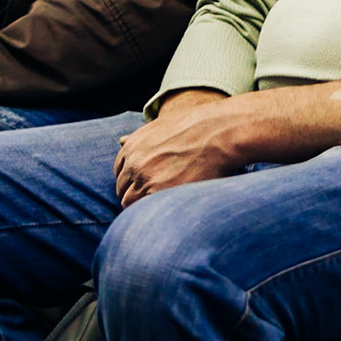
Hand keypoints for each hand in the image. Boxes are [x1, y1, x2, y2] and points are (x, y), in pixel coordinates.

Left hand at [112, 83, 340, 206]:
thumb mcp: (162, 125)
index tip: (147, 184)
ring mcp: (145, 178)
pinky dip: (153, 215)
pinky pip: (146, 212)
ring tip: (163, 208)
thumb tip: (119, 140)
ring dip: (143, 207)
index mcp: (132, 146)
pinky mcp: (159, 193)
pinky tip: (167, 212)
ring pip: (131, 204)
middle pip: (123, 190)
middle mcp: (134, 162)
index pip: (119, 172)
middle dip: (135, 195)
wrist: (221, 131)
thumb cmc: (198, 126)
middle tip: (157, 199)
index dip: (132, 180)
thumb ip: (138, 137)